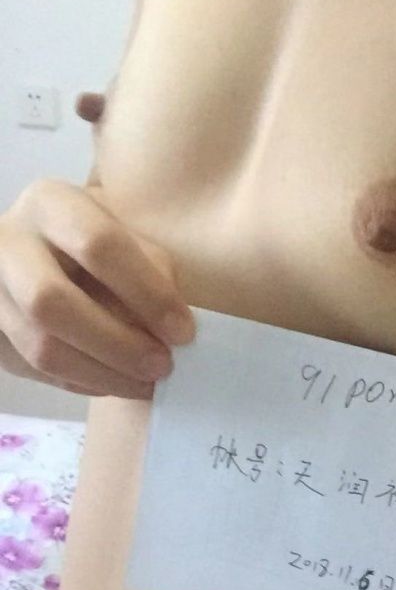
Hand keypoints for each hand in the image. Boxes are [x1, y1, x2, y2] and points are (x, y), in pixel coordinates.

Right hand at [0, 177, 194, 398]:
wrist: (43, 250)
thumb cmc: (99, 241)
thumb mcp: (128, 233)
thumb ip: (152, 267)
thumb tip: (174, 325)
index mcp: (51, 205)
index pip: (98, 246)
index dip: (146, 294)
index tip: (183, 332)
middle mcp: (7, 242)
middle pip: (51, 302)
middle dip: (117, 344)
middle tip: (162, 366)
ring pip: (39, 347)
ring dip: (102, 374)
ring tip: (146, 384)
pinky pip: (35, 371)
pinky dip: (83, 383)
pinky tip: (116, 381)